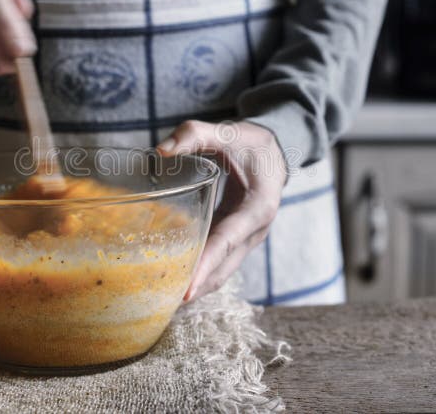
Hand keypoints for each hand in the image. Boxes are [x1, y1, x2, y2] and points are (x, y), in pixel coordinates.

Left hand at [156, 120, 286, 301]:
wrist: (276, 150)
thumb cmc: (251, 141)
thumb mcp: (226, 132)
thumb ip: (194, 135)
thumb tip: (159, 151)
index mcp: (258, 207)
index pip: (227, 241)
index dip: (206, 265)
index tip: (187, 290)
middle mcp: (256, 229)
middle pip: (224, 266)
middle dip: (197, 287)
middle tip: (164, 303)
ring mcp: (248, 238)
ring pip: (223, 270)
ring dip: (198, 286)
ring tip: (165, 301)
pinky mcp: (238, 238)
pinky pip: (219, 260)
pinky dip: (201, 273)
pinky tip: (176, 280)